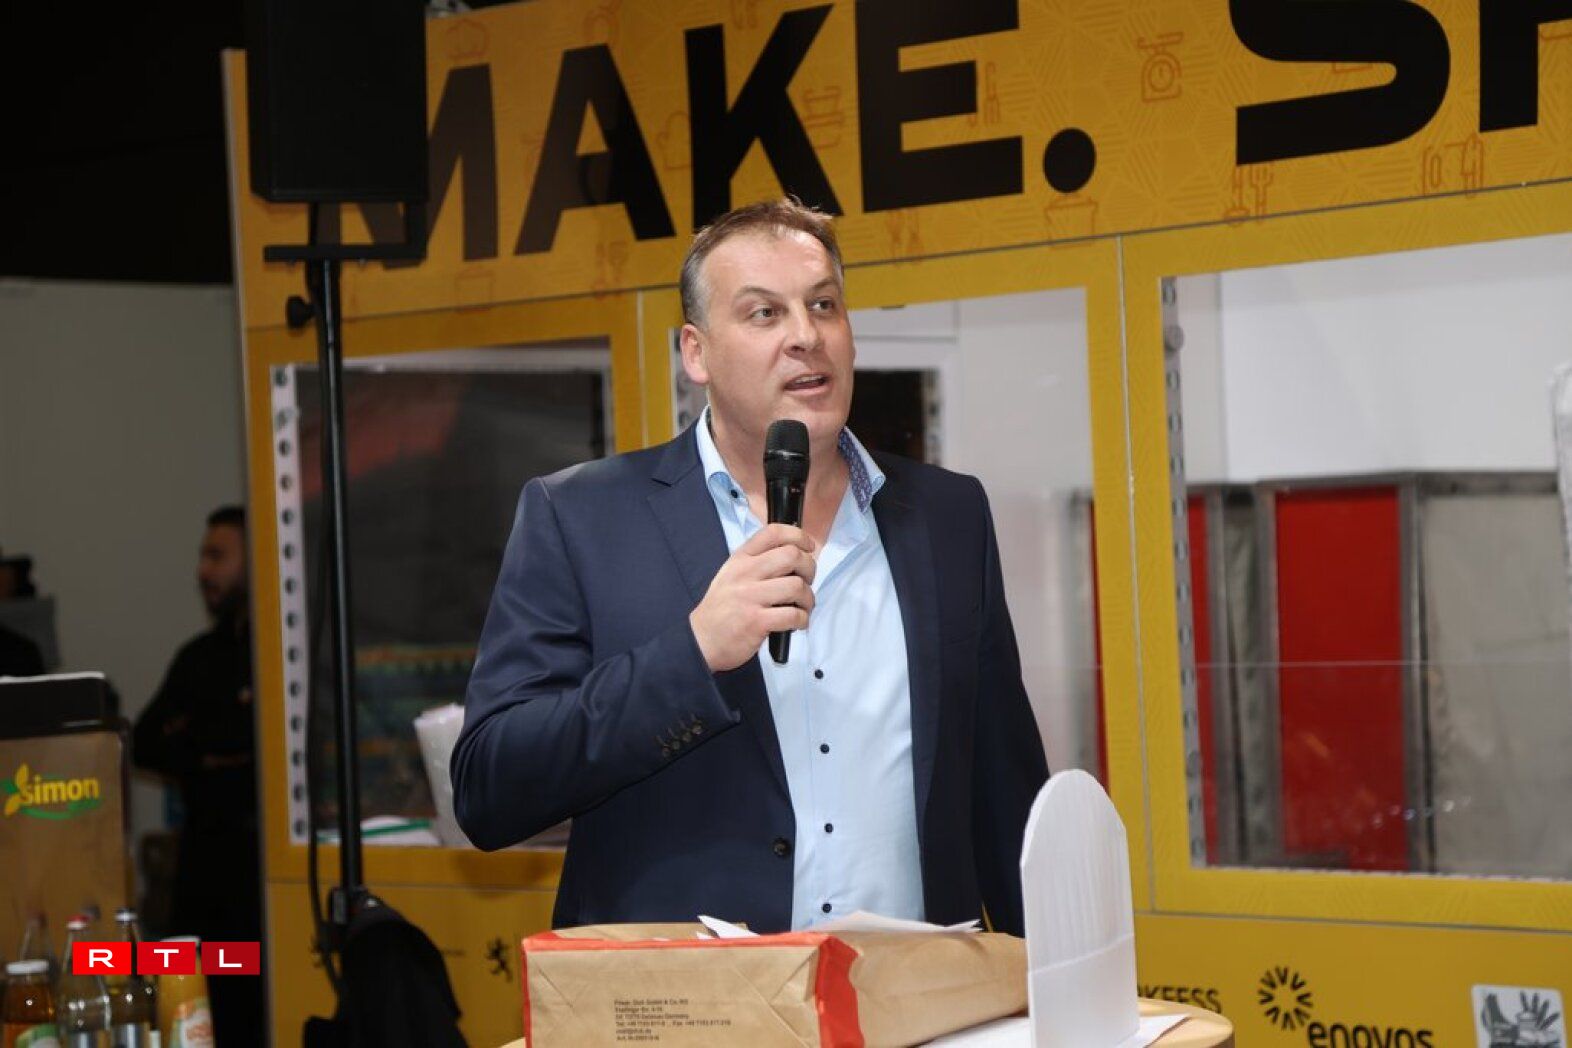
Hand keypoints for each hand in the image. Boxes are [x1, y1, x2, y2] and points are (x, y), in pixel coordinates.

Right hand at [690, 523, 816, 671]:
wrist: (701, 640)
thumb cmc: (721, 609)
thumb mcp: (731, 575)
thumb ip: (757, 563)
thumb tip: (794, 557)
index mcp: (740, 559)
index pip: (773, 533)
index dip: (798, 536)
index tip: (808, 546)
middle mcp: (745, 573)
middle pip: (791, 555)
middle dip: (809, 568)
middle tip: (806, 581)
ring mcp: (750, 597)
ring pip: (796, 586)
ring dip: (807, 598)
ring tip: (802, 607)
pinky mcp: (756, 621)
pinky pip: (793, 615)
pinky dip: (802, 619)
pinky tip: (796, 623)